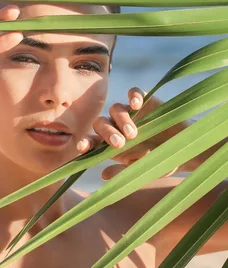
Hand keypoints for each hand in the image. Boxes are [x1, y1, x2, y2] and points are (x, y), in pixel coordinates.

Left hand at [76, 87, 190, 180]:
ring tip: (133, 134)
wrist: (184, 147)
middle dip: (107, 133)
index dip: (86, 143)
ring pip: (116, 109)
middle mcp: (116, 126)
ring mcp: (130, 112)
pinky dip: (134, 96)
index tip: (82, 147)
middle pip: (101, 123)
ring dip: (121, 120)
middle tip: (119, 144)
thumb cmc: (160, 161)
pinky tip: (137, 104)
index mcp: (110, 144)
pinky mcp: (144, 101)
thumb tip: (103, 175)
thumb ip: (124, 172)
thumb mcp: (143, 170)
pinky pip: (134, 93)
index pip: (92, 141)